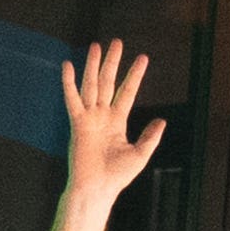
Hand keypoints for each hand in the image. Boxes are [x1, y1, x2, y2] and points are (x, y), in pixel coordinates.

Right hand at [58, 40, 163, 201]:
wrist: (97, 188)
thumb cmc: (117, 176)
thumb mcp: (140, 154)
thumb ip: (150, 137)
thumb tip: (161, 120)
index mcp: (117, 122)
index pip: (127, 92)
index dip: (134, 75)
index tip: (143, 58)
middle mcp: (102, 116)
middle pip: (108, 82)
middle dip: (113, 62)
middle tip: (117, 42)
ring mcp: (89, 118)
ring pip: (92, 85)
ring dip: (94, 66)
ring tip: (97, 45)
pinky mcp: (77, 123)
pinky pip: (72, 99)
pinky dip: (69, 82)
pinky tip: (68, 65)